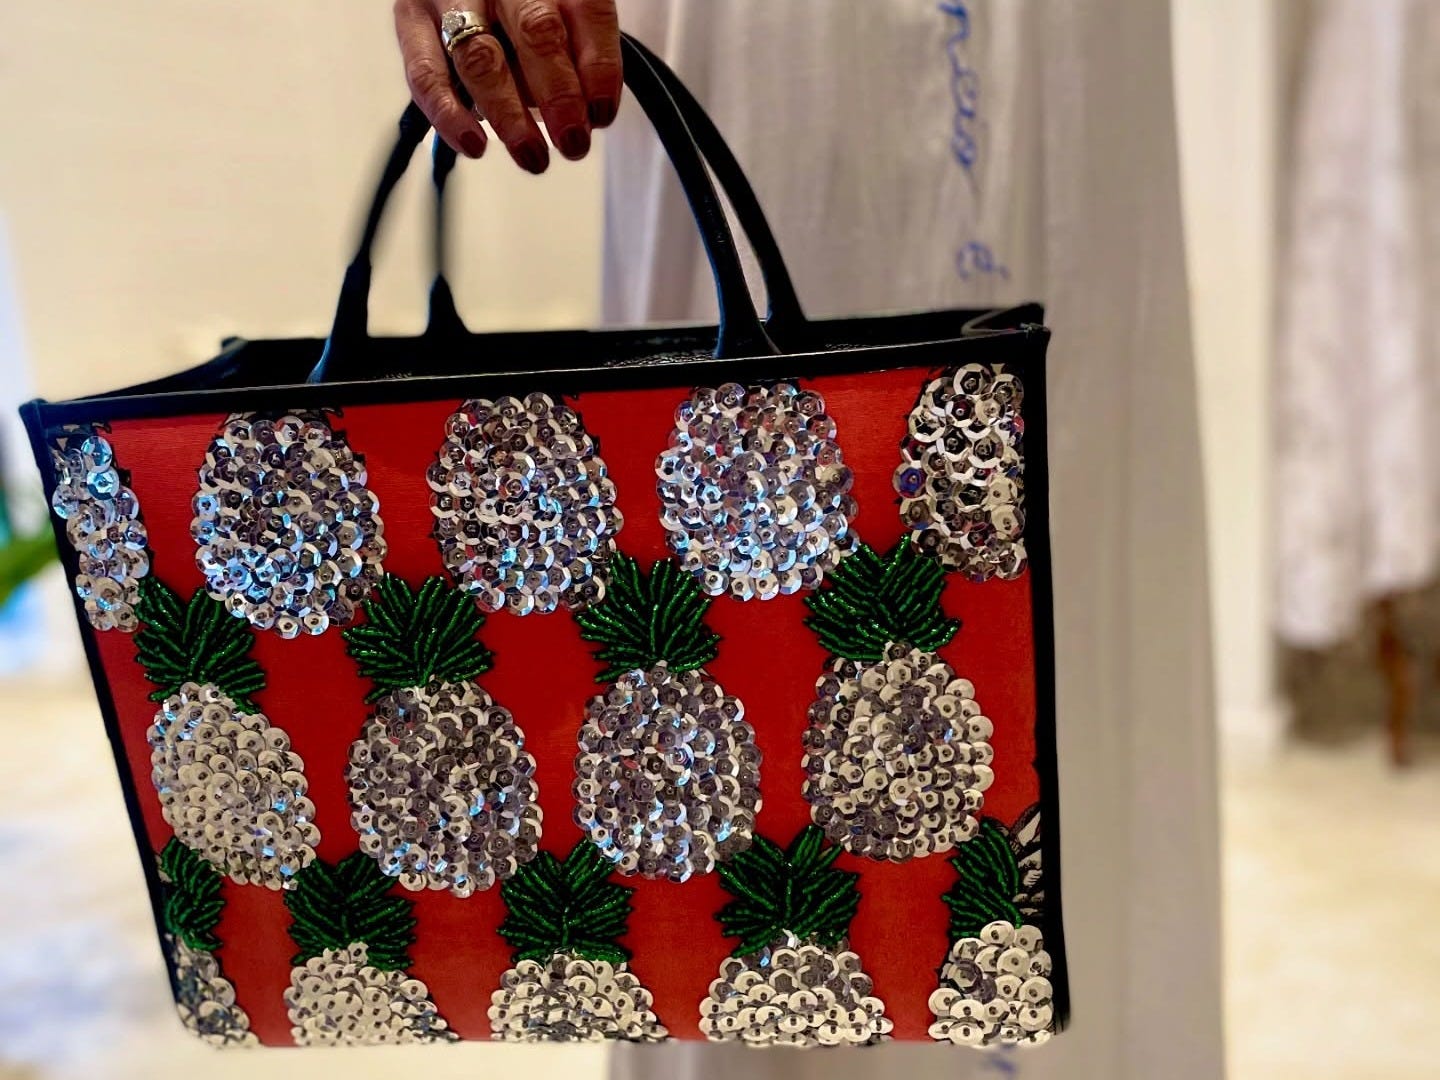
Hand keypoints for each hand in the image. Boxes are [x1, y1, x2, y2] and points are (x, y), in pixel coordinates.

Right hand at [394, 0, 621, 172]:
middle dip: (559, 96)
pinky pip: (426, 72)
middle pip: (537, 30)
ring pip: (481, 56)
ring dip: (510, 115)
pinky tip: (473, 144)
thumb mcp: (564, 21)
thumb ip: (581, 56)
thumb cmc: (524, 15)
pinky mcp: (412, 17)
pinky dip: (450, 114)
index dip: (600, 68)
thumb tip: (589, 115)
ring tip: (531, 154)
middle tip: (573, 142)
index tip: (602, 116)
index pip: (588, 11)